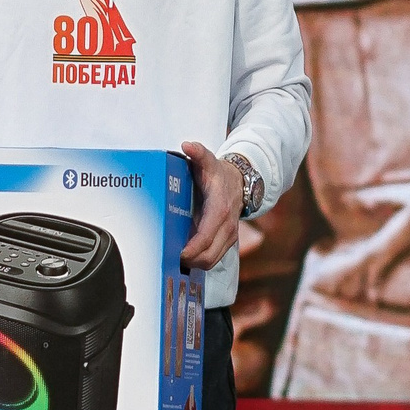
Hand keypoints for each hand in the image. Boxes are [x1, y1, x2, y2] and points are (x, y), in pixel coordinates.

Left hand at [180, 140, 244, 271]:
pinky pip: (214, 258)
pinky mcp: (227, 241)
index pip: (206, 237)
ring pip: (212, 261)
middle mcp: (227, 226)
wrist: (240, 182)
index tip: (175, 253)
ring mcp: (229, 235)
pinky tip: (185, 258)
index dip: (191, 249)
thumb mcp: (209, 162)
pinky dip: (200, 262)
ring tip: (174, 260)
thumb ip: (198, 154)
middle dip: (189, 261)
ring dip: (194, 264)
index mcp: (220, 210)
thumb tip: (187, 145)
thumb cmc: (219, 174)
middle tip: (168, 258)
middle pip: (209, 256)